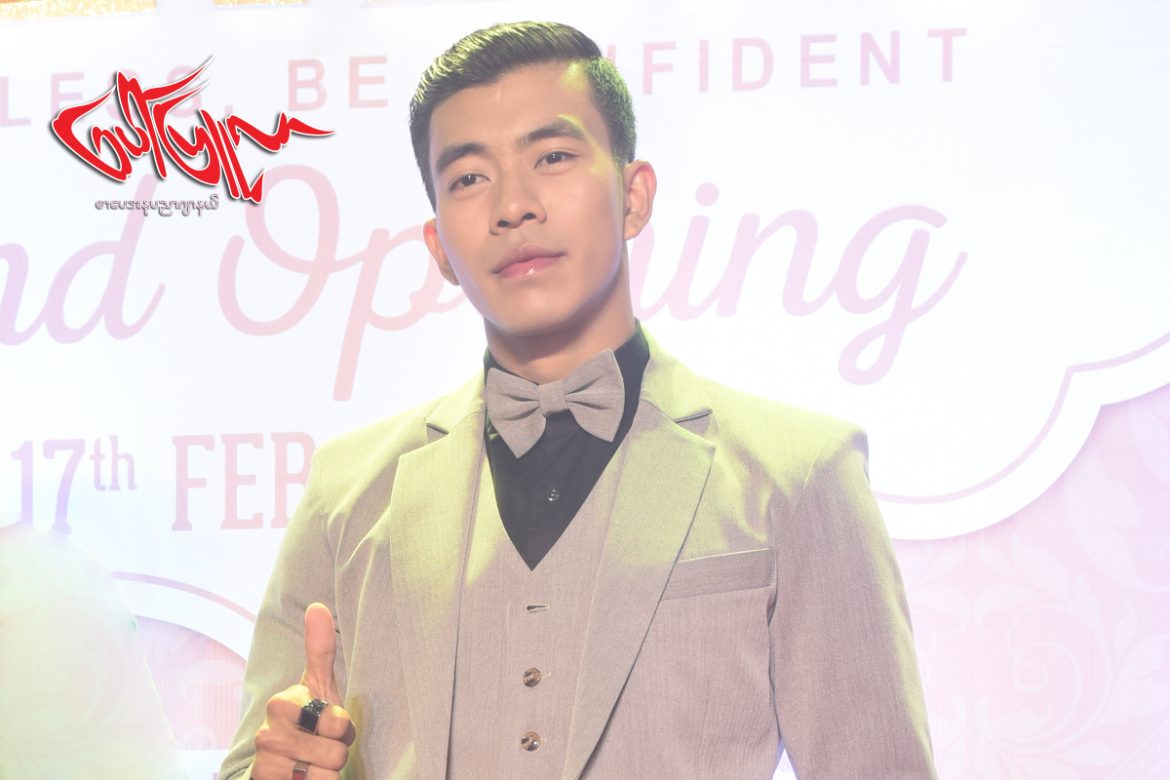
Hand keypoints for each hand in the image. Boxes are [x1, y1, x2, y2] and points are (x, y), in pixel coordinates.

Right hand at [250, 603, 355, 778]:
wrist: (281, 769)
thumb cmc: (307, 724)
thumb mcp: (318, 687)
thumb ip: (320, 650)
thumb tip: (317, 605)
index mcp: (282, 703)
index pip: (338, 722)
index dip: (343, 729)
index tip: (330, 725)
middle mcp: (267, 733)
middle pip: (335, 752)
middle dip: (336, 753)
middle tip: (323, 747)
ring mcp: (265, 763)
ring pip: (326, 775)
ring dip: (328, 774)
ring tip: (314, 764)